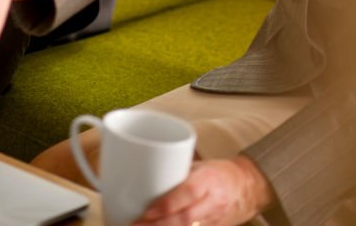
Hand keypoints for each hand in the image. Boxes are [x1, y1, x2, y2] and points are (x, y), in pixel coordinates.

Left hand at [133, 156, 274, 225]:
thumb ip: (177, 174)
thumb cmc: (218, 172)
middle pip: (186, 219)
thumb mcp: (199, 166)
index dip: (166, 205)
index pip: (187, 193)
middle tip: (136, 225)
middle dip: (159, 225)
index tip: (146, 211)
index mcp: (209, 179)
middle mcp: (214, 201)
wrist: (248, 187)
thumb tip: (144, 175)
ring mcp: (215, 219)